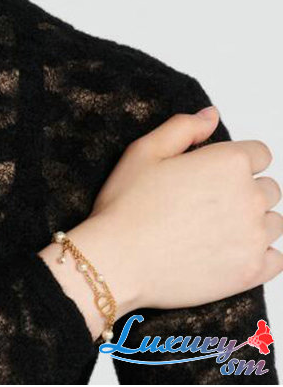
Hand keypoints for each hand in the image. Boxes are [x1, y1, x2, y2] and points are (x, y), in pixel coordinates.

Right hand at [88, 106, 282, 311]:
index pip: (260, 153)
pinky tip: (226, 250)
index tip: (212, 173)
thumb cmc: (127, 206)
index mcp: (227, 163)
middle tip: (205, 201)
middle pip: (268, 187)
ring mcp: (254, 236)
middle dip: (244, 189)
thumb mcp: (144, 151)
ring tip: (214, 227)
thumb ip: (183, 127)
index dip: (234, 160)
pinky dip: (257, 254)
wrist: (119, 260)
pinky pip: (275, 258)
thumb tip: (211, 115)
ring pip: (273, 221)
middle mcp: (249, 197)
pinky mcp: (252, 271)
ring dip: (252, 221)